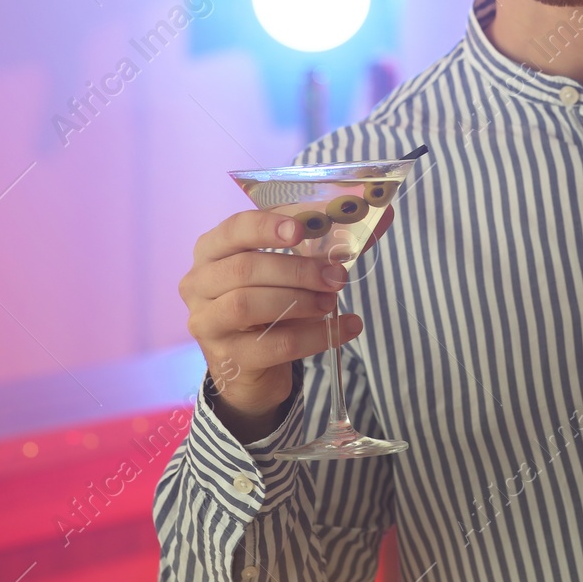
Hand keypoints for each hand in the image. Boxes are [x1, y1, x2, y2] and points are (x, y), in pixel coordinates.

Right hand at [179, 205, 394, 441]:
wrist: (250, 368)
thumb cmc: (269, 305)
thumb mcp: (289, 271)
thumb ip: (327, 243)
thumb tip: (384, 213)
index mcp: (211, 252)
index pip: (233, 230)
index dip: (266, 226)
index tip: (301, 230)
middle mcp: (199, 285)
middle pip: (244, 268)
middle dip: (297, 269)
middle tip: (336, 276)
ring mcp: (208, 324)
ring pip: (249, 305)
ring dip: (300, 300)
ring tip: (332, 301)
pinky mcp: (229, 360)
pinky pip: (275, 344)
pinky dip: (315, 335)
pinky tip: (344, 327)